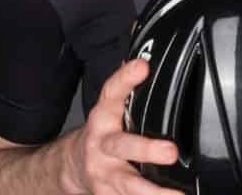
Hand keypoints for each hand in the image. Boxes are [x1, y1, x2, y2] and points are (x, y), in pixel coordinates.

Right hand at [64, 59, 181, 194]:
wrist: (71, 167)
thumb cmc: (103, 134)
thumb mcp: (111, 110)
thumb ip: (129, 90)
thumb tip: (150, 58)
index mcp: (104, 117)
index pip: (112, 92)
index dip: (125, 78)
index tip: (142, 66)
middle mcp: (102, 145)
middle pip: (121, 145)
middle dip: (145, 149)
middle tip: (170, 151)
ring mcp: (103, 173)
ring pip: (127, 184)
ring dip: (151, 192)